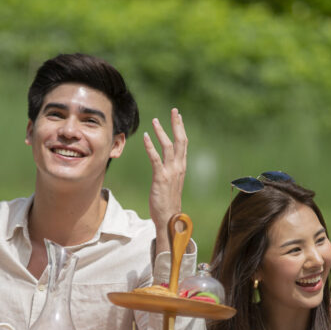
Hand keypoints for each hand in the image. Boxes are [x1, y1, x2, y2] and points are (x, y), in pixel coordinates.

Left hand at [143, 108, 187, 247]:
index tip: (178, 116)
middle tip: (174, 110)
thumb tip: (167, 165)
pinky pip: (156, 159)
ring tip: (155, 120)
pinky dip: (151, 147)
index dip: (181, 129)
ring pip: (169, 147)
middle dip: (177, 124)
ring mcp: (171, 172)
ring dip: (162, 132)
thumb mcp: (171, 183)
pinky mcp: (161, 178)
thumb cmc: (169, 202)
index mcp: (181, 167)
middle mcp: (179, 167)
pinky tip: (146, 137)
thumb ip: (170, 172)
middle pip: (181, 141)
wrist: (170, 218)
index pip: (183, 144)